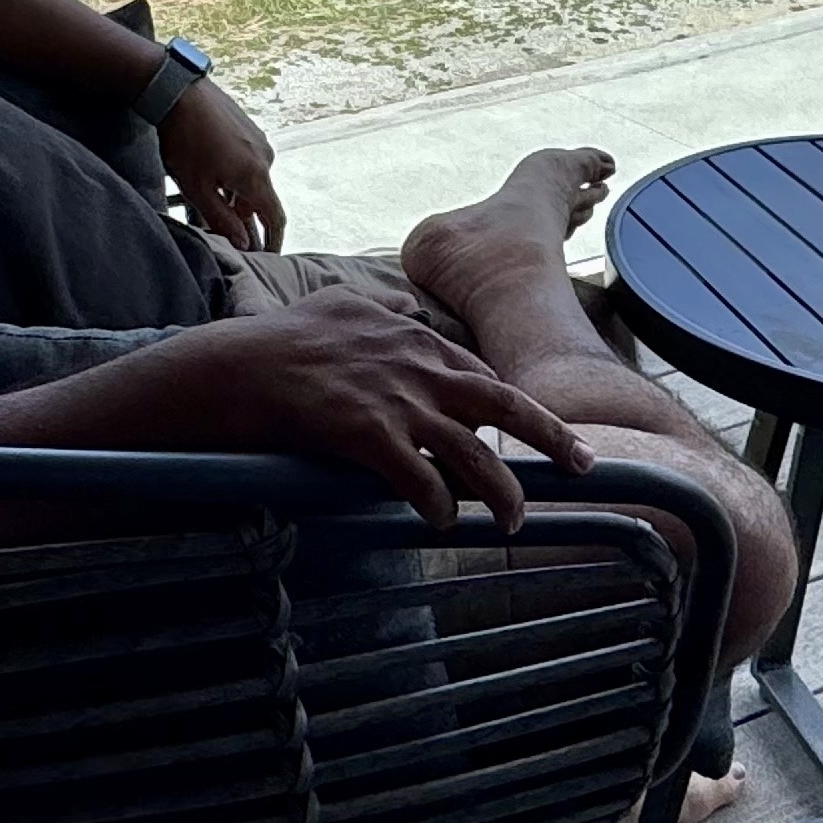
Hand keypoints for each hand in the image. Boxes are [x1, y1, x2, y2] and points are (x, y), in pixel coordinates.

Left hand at [159, 75, 284, 251]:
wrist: (179, 91)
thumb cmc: (184, 141)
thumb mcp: (197, 189)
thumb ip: (222, 220)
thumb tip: (244, 244)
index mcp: (256, 177)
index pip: (275, 219)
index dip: (274, 242)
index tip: (269, 257)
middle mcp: (266, 158)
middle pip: (260, 199)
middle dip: (243, 216)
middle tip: (218, 224)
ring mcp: (260, 140)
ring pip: (252, 179)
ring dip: (236, 193)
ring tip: (206, 191)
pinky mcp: (250, 128)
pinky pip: (248, 160)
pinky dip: (235, 173)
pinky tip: (210, 168)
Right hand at [171, 292, 588, 531]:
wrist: (237, 366)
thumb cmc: (282, 337)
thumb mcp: (340, 300)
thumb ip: (379, 302)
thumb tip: (399, 298)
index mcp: (415, 336)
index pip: (482, 374)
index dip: (510, 408)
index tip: (533, 429)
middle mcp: (419, 367)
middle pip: (503, 404)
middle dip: (551, 436)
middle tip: (585, 464)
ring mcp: (398, 402)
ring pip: (473, 453)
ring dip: (502, 492)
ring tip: (514, 521)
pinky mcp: (370, 436)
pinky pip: (421, 481)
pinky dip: (439, 506)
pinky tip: (443, 523)